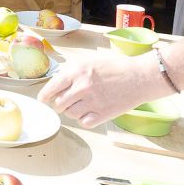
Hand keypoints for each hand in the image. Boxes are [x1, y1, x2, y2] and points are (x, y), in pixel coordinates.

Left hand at [36, 52, 166, 127]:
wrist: (139, 77)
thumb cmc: (115, 67)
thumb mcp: (89, 61)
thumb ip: (70, 70)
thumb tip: (55, 82)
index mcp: (77, 71)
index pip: (51, 88)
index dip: (44, 96)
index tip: (44, 100)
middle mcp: (82, 86)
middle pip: (58, 104)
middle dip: (60, 104)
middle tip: (67, 101)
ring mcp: (93, 102)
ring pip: (70, 114)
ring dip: (73, 111)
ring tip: (84, 103)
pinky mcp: (103, 114)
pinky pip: (83, 123)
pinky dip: (85, 119)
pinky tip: (92, 111)